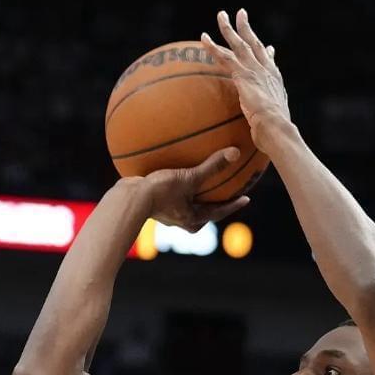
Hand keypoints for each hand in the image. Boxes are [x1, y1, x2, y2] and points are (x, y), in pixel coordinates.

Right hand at [134, 147, 250, 231]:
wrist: (129, 199)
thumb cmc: (160, 192)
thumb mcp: (189, 178)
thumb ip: (211, 166)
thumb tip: (234, 153)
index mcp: (194, 220)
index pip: (220, 211)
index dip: (234, 203)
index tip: (246, 198)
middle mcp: (183, 221)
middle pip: (206, 212)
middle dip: (215, 202)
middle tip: (226, 193)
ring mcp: (169, 215)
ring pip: (189, 205)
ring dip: (197, 196)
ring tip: (202, 184)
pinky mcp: (157, 206)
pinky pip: (175, 196)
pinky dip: (180, 187)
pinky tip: (176, 175)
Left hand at [201, 9, 290, 150]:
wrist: (276, 128)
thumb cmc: (276, 132)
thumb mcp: (276, 122)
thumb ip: (271, 119)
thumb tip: (269, 131)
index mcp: (276, 81)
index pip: (270, 62)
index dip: (267, 53)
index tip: (268, 47)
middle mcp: (266, 70)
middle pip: (255, 44)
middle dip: (247, 28)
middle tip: (241, 14)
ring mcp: (255, 70)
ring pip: (239, 44)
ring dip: (229, 29)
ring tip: (221, 16)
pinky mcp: (242, 75)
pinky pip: (224, 56)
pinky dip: (213, 46)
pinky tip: (203, 38)